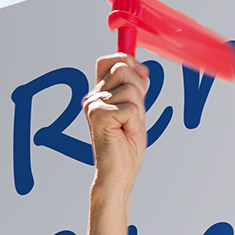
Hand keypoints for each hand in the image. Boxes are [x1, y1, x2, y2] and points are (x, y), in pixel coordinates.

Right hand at [83, 53, 149, 191]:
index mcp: (100, 93)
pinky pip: (132, 108)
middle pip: (124, 69)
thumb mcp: (136, 111)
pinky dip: (135, 123)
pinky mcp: (99, 115)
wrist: (118, 173)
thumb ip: (136, 89)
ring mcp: (94, 104)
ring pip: (131, 89)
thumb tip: (141, 68)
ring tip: (127, 127)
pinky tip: (125, 133)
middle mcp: (93, 96)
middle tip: (133, 117)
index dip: (129, 62)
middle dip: (139, 91)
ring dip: (138, 111)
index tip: (141, 77)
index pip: (113, 61)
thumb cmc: (126, 146)